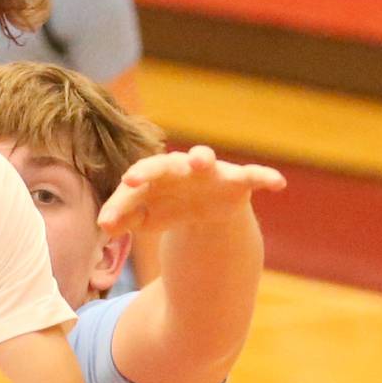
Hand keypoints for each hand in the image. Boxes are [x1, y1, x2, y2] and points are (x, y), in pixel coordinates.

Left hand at [97, 145, 284, 237]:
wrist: (207, 213)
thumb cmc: (167, 207)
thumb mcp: (144, 217)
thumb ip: (123, 218)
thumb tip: (103, 226)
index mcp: (155, 175)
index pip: (136, 184)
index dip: (123, 198)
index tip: (111, 212)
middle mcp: (180, 168)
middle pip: (164, 164)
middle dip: (151, 169)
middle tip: (133, 178)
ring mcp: (210, 172)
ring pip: (206, 158)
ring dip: (202, 157)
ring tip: (201, 161)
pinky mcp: (238, 180)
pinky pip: (253, 175)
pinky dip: (265, 176)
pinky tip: (278, 183)